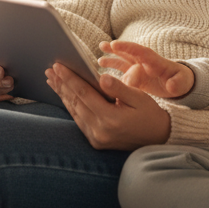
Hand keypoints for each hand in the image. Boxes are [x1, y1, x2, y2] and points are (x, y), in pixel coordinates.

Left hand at [45, 62, 171, 149]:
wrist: (159, 138)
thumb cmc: (150, 114)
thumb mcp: (139, 97)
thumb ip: (119, 88)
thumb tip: (102, 78)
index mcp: (110, 119)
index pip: (84, 94)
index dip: (70, 78)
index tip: (58, 66)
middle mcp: (99, 131)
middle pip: (75, 102)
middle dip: (62, 84)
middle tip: (50, 70)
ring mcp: (96, 138)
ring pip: (74, 112)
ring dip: (63, 95)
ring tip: (53, 80)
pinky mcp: (96, 141)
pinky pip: (79, 120)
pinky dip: (71, 106)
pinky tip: (65, 96)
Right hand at [97, 40, 194, 99]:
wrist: (180, 84)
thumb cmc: (182, 81)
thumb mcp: (182, 82)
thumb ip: (177, 83)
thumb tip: (172, 86)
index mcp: (155, 61)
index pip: (140, 51)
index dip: (127, 47)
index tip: (115, 44)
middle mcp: (144, 62)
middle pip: (129, 52)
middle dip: (116, 49)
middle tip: (102, 45)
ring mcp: (139, 68)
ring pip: (123, 60)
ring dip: (111, 58)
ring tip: (98, 59)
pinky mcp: (135, 75)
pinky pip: (122, 70)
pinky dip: (112, 69)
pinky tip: (101, 71)